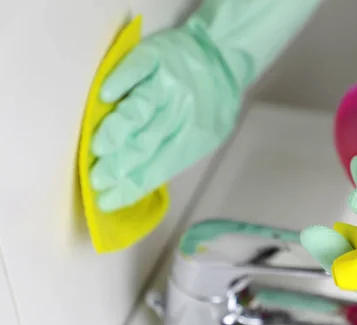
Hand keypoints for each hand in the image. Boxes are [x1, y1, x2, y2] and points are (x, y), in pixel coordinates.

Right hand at [90, 26, 240, 211]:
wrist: (224, 57)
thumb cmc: (211, 103)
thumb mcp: (204, 136)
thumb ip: (175, 154)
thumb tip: (138, 180)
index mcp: (192, 137)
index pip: (159, 169)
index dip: (132, 186)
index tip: (107, 200)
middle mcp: (180, 112)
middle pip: (146, 143)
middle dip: (119, 165)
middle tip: (95, 179)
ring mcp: (168, 83)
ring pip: (141, 109)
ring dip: (118, 130)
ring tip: (98, 150)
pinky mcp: (157, 56)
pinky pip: (138, 68)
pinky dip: (122, 81)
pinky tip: (105, 95)